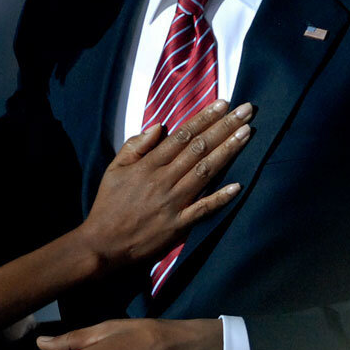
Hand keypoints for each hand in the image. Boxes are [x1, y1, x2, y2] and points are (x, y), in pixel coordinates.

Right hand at [78, 101, 252, 268]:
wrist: (102, 245)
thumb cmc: (108, 205)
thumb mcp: (114, 169)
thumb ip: (135, 145)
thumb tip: (159, 126)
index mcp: (148, 164)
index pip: (182, 135)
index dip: (204, 118)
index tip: (222, 104)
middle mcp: (163, 180)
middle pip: (199, 148)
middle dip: (224, 127)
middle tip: (246, 110)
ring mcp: (173, 202)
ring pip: (205, 171)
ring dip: (228, 151)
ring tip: (246, 133)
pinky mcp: (178, 225)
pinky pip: (203, 209)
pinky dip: (220, 197)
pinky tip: (238, 185)